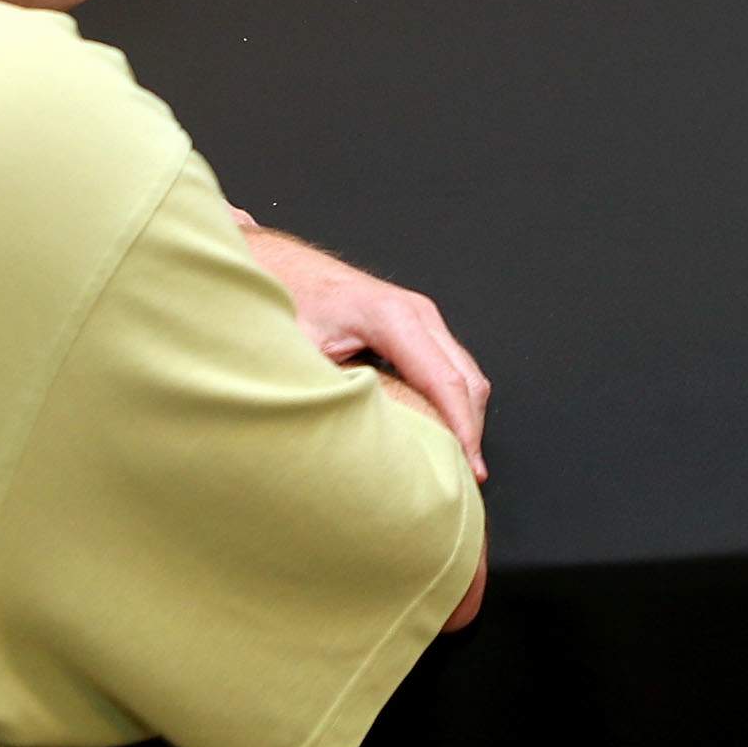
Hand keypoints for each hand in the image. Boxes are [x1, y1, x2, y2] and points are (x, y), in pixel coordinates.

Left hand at [239, 226, 489, 478]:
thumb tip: (358, 442)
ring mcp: (421, 317)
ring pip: (464, 373)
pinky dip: (453, 402)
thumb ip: (331, 392)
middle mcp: (417, 313)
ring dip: (465, 416)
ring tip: (455, 462)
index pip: (445, 380)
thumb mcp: (298, 355)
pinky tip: (439, 430)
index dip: (461, 428)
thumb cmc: (283, 303)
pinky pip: (449, 368)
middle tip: (465, 478)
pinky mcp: (416, 327)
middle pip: (466, 378)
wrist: (275, 268)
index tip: (467, 467)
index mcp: (392, 317)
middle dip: (472, 429)